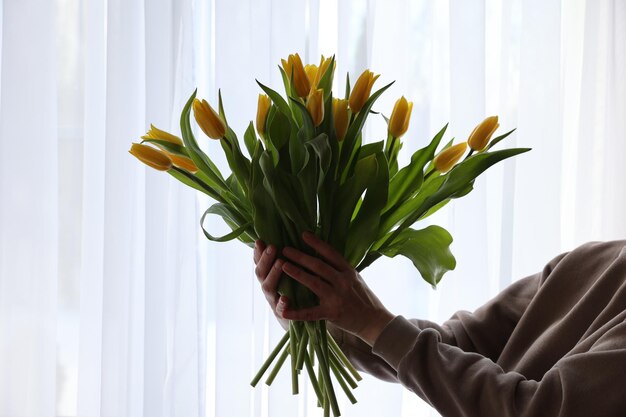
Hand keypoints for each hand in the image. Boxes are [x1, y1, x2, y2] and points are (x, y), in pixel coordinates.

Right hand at [253, 240, 288, 330]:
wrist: (298, 322)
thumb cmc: (293, 294)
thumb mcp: (286, 276)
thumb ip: (282, 262)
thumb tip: (281, 241)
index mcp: (269, 277)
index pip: (260, 263)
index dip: (258, 253)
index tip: (260, 240)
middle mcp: (268, 288)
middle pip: (261, 272)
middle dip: (266, 259)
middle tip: (273, 247)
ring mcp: (273, 301)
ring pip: (268, 287)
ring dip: (274, 274)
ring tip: (281, 263)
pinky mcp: (282, 315)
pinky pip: (281, 310)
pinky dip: (282, 304)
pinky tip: (286, 298)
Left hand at [279, 232, 395, 345]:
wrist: (374, 320)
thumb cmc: (364, 298)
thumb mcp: (355, 278)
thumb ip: (341, 269)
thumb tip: (326, 256)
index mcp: (348, 271)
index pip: (331, 253)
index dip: (317, 243)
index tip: (303, 234)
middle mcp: (342, 281)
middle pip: (319, 265)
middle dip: (301, 256)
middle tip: (285, 249)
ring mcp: (337, 296)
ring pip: (314, 282)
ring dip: (297, 273)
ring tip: (283, 266)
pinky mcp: (332, 312)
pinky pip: (311, 312)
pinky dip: (297, 313)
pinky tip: (284, 311)